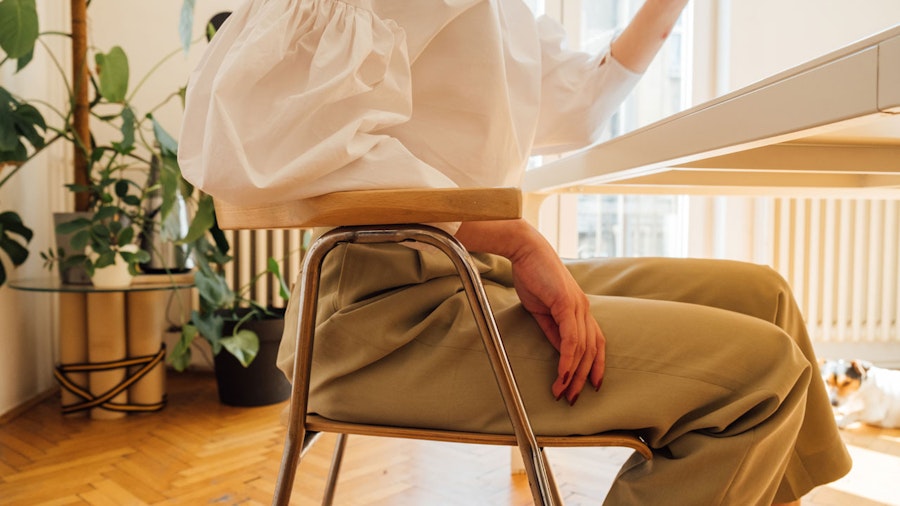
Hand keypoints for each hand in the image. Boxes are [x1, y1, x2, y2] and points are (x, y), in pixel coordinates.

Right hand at [455, 220, 605, 403]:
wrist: (524, 249)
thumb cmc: (532, 275)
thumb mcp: (543, 309)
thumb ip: (553, 329)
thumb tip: (561, 352)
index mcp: (580, 309)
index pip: (595, 342)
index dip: (596, 365)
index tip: (592, 385)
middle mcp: (584, 308)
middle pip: (592, 350)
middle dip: (584, 377)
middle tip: (573, 399)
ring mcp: (578, 306)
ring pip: (583, 348)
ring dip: (574, 374)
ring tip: (563, 392)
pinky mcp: (567, 303)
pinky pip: (571, 338)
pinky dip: (568, 359)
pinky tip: (563, 374)